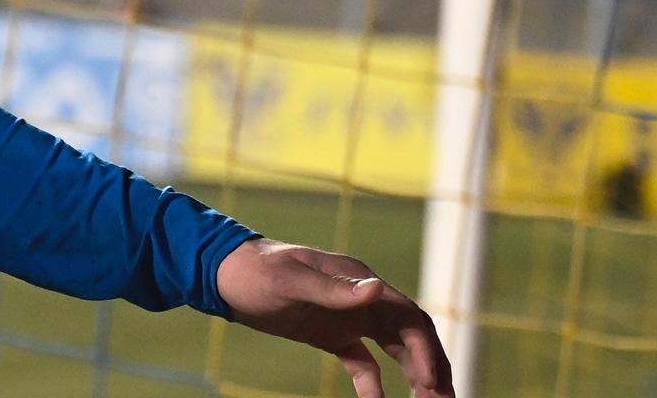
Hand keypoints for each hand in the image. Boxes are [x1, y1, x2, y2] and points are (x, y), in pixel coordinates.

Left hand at [216, 239, 451, 397]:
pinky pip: (363, 362)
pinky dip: (375, 383)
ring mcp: (347, 316)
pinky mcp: (330, 334)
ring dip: (414, 375)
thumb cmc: (256, 272)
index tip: (432, 384)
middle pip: (411, 335)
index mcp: (360, 282)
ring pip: (394, 349)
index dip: (427, 350)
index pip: (409, 317)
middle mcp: (361, 298)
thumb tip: (376, 290)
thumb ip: (334, 290)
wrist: (223, 273)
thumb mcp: (292, 280)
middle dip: (433, 366)